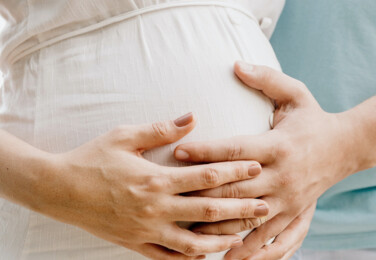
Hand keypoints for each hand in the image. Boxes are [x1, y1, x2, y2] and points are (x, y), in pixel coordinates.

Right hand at [31, 113, 269, 258]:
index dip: (235, 171)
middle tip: (266, 206)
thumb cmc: (92, 158)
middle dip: (240, 209)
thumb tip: (192, 117)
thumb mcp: (124, 135)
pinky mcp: (135, 244)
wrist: (58, 189)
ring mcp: (146, 230)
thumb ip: (161, 129)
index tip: (256, 166)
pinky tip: (206, 255)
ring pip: (193, 242)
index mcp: (155, 179)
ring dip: (221, 240)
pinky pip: (168, 258)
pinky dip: (190, 258)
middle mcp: (155, 208)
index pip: (206, 177)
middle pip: (208, 211)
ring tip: (244, 236)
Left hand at [174, 62, 355, 258]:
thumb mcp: (295, 94)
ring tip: (189, 232)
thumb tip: (235, 65)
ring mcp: (287, 200)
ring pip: (247, 218)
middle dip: (202, 191)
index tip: (178, 151)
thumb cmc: (313, 120)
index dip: (206, 150)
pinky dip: (250, 250)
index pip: (235, 150)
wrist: (345, 148)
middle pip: (235, 187)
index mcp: (278, 146)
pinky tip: (228, 258)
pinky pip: (270, 239)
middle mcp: (282, 176)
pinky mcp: (293, 215)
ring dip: (218, 226)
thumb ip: (266, 79)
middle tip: (171, 194)